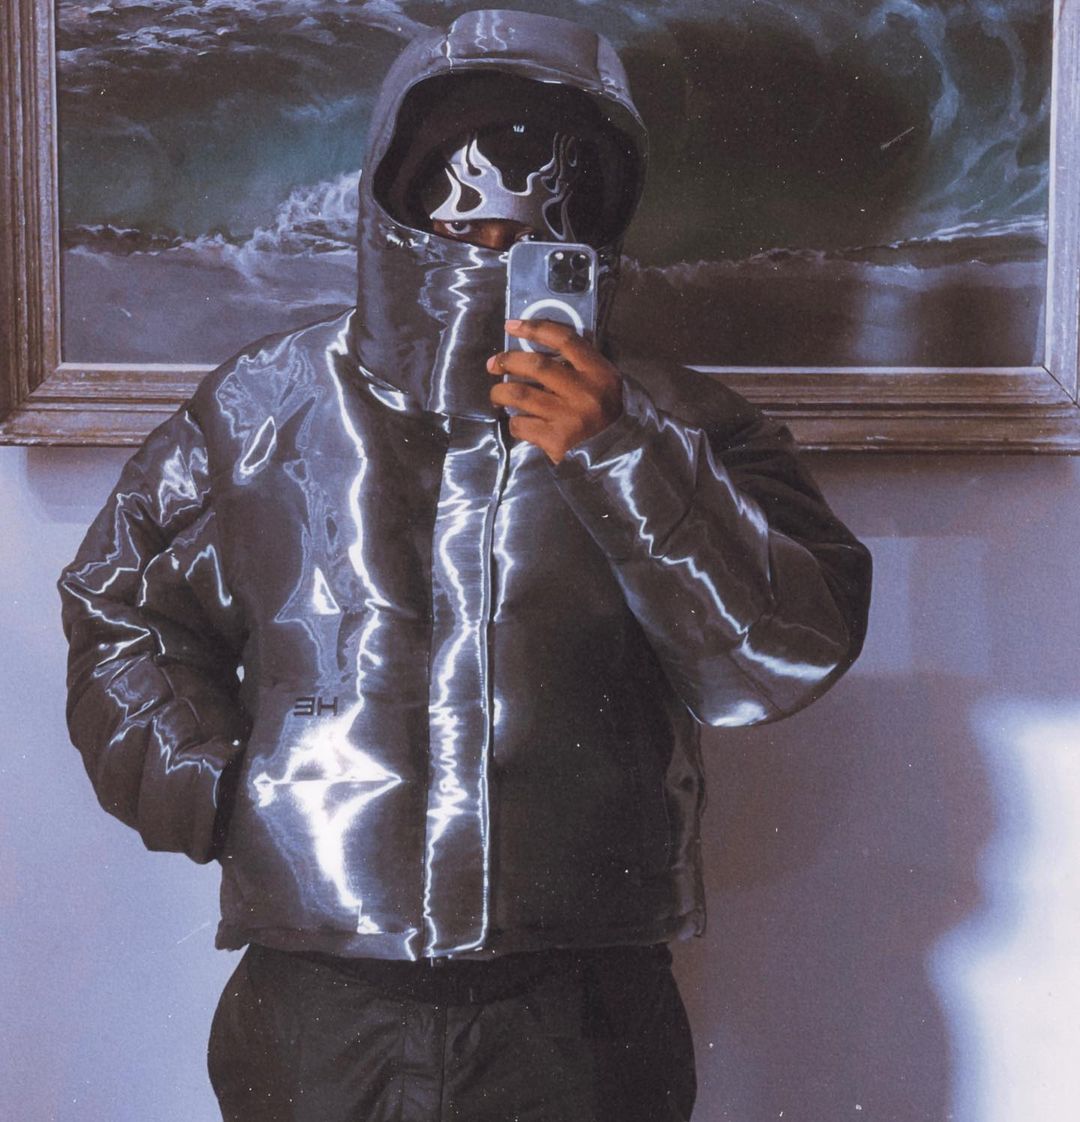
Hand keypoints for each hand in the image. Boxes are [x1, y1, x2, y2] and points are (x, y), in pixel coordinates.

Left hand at [487, 319, 622, 463]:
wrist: (616, 452)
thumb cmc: (604, 412)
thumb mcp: (602, 381)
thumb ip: (576, 364)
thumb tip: (532, 350)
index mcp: (598, 372)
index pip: (564, 340)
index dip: (534, 328)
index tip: (511, 326)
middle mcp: (584, 392)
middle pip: (537, 365)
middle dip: (508, 361)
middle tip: (493, 364)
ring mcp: (569, 417)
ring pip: (520, 395)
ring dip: (500, 392)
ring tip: (497, 395)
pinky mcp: (556, 440)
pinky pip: (522, 425)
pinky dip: (514, 422)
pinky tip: (517, 422)